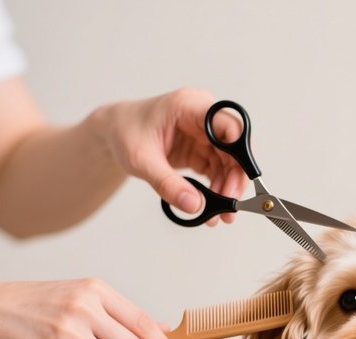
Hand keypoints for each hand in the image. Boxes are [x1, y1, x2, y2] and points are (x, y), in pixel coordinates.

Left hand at [92, 88, 246, 224]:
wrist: (114, 132)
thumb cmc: (124, 133)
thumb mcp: (141, 161)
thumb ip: (168, 184)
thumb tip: (195, 206)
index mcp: (189, 107)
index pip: (229, 126)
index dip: (241, 154)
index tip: (240, 182)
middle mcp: (203, 117)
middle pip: (235, 149)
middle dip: (235, 180)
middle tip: (229, 208)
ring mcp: (205, 134)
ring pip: (230, 164)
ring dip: (227, 190)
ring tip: (219, 214)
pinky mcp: (202, 149)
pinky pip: (219, 171)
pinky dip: (218, 190)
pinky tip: (212, 207)